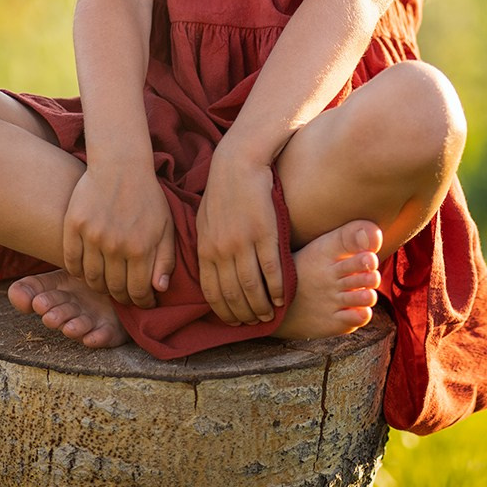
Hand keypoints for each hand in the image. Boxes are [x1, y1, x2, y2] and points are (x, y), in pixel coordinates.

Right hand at [62, 164, 175, 308]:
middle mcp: (115, 247)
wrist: (120, 165)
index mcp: (140, 248)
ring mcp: (92, 237)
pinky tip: (86, 273)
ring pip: (91, 279)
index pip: (138, 291)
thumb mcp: (166, 226)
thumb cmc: (148, 196)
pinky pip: (71, 262)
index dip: (142, 302)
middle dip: (122, 298)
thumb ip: (165, 259)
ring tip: (106, 285)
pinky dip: (78, 273)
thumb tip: (159, 289)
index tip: (144, 302)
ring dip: (100, 288)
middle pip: (114, 289)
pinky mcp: (73, 227)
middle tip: (125, 296)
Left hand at [197, 148, 284, 325]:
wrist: (239, 162)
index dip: (224, 311)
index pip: (212, 291)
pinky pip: (272, 270)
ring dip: (262, 306)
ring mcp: (244, 243)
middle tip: (255, 323)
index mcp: (205, 248)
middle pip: (233, 294)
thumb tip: (209, 269)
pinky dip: (278, 288)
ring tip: (270, 315)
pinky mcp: (265, 234)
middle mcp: (222, 250)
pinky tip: (282, 297)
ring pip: (253, 287)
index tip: (234, 322)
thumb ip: (207, 246)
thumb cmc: (222, 191)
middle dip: (244, 314)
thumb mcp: (204, 220)